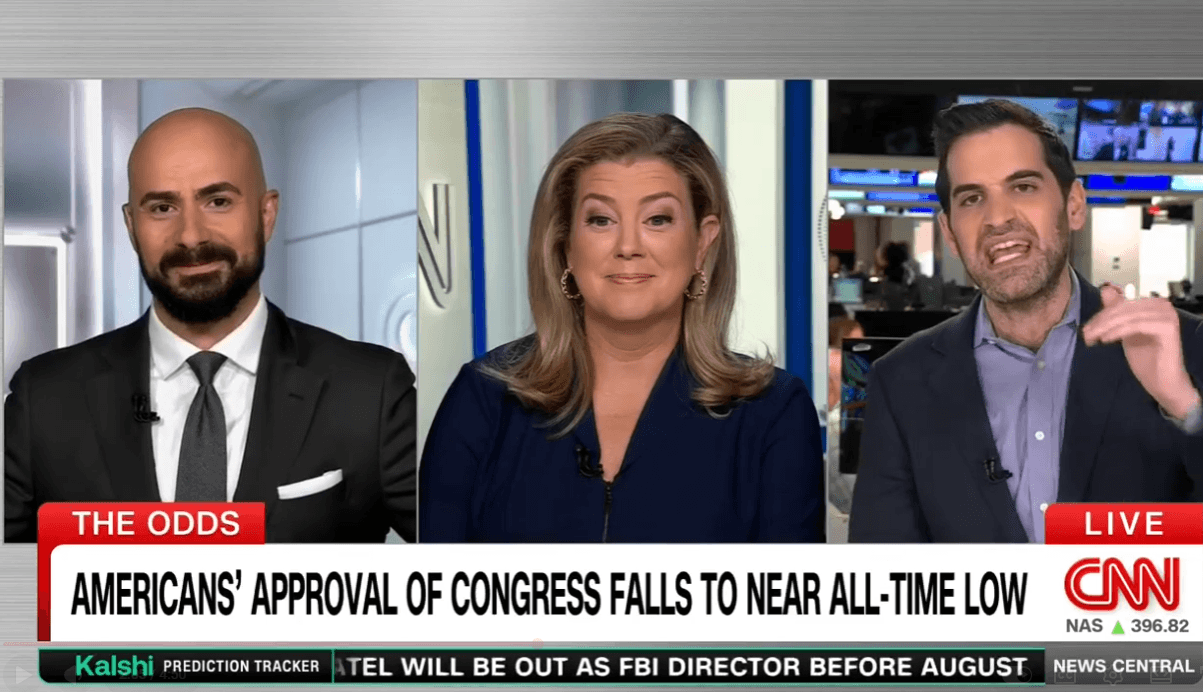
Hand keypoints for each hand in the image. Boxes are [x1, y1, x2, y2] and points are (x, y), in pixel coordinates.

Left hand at [1082, 283, 1200, 419]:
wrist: (1162, 382)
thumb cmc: (1145, 358)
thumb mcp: (1125, 332)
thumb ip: (1117, 313)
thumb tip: (1105, 289)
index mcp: (1153, 304)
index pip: (1121, 304)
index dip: (1101, 315)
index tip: (1086, 329)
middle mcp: (1163, 306)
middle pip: (1123, 309)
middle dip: (1101, 322)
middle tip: (1086, 335)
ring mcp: (1167, 315)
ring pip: (1127, 316)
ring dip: (1105, 327)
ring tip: (1092, 338)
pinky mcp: (1168, 327)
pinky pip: (1136, 325)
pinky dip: (1118, 332)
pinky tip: (1105, 340)